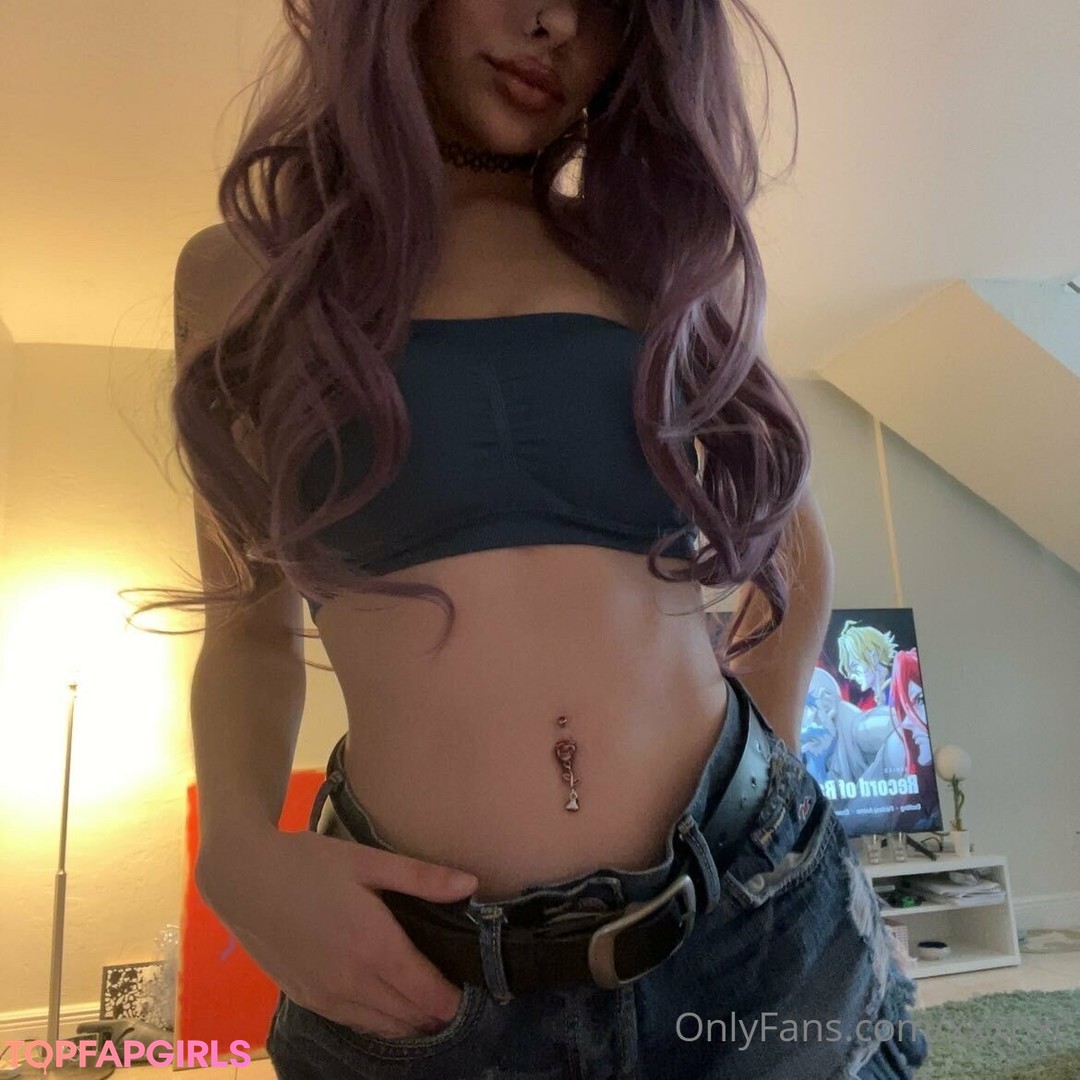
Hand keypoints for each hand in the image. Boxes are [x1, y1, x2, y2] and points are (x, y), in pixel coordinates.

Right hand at [195, 826, 478, 1037]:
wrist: (244, 879)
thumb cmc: (309, 862)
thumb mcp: (368, 861)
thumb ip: (422, 877)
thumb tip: (471, 884)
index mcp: (375, 947)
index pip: (428, 993)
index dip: (455, 1000)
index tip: (477, 992)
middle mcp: (353, 982)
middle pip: (410, 1017)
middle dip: (438, 1013)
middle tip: (459, 998)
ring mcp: (327, 996)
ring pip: (383, 1027)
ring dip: (411, 1022)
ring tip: (431, 1006)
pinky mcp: (307, 999)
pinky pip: (355, 1023)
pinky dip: (380, 1022)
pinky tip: (390, 1008)